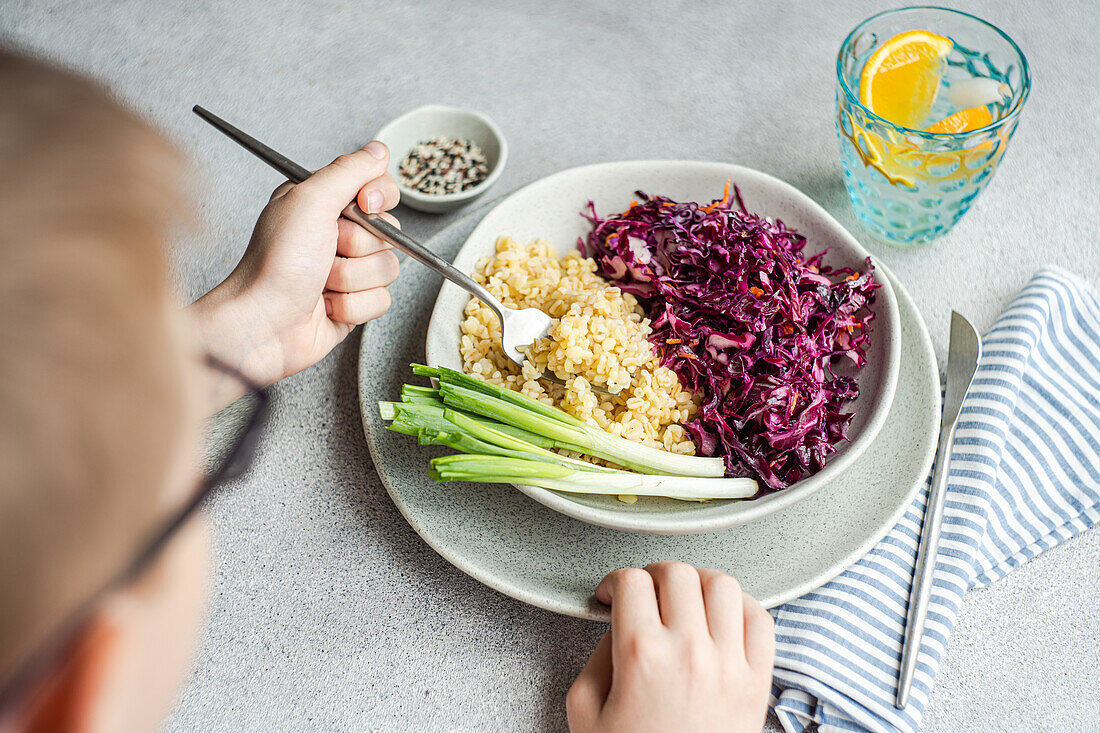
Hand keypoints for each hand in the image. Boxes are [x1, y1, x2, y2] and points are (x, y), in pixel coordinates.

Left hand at [190, 141, 399, 407]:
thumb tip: (379, 149)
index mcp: (324, 203)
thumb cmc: (274, 262)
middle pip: (389, 232)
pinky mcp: (352, 304)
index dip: (378, 199)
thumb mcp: (310, 200)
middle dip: (358, 246)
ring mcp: (346, 271)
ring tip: (320, 282)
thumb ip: (349, 170)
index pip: (379, 188)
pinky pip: (381, 301)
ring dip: (352, 279)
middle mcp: (336, 235)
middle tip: (326, 250)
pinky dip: (352, 306)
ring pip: (388, 269)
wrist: (261, 323)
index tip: (363, 205)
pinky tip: (324, 306)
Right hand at [567, 561, 774, 732]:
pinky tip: (723, 618)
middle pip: (677, 573)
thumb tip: (619, 624)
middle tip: (646, 594)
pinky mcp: (758, 681)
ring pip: (723, 585)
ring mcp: (730, 664)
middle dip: (654, 575)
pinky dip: (743, 607)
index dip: (613, 581)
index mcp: (642, 655)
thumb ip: (597, 658)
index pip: (630, 581)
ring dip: (699, 583)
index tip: (612, 595)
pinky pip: (761, 619)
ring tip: (686, 600)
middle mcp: (690, 651)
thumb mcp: (585, 712)